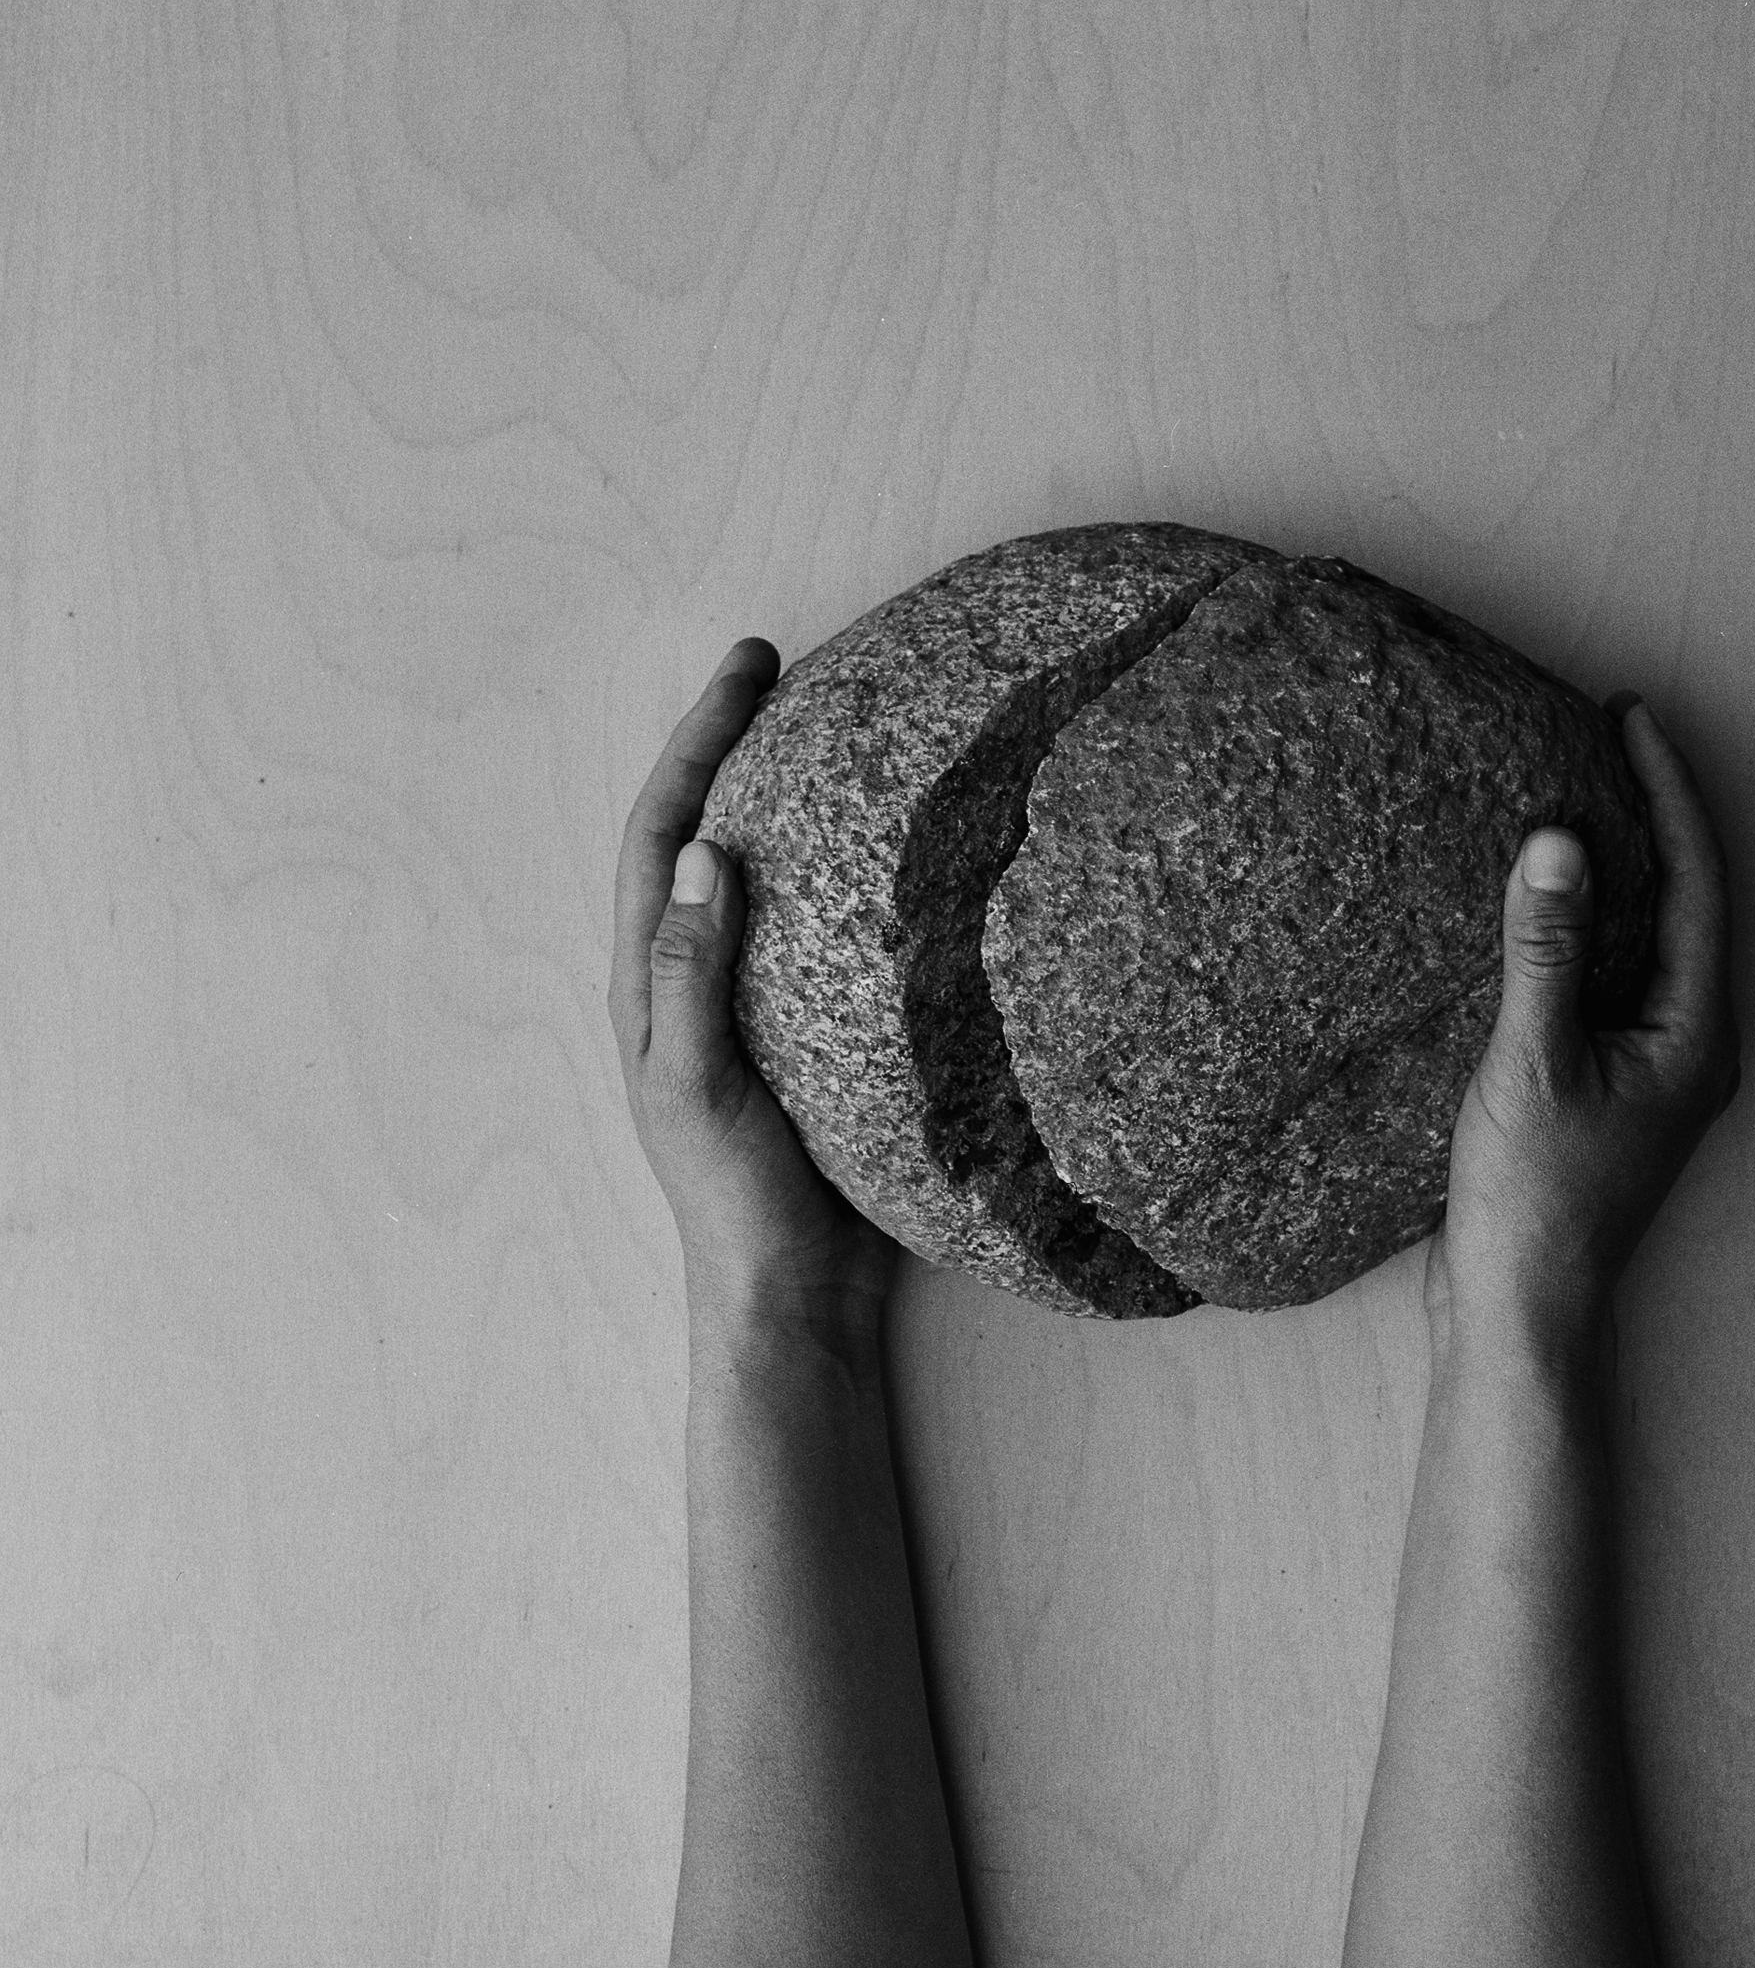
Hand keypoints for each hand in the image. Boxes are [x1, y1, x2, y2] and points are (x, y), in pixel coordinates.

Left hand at [609, 639, 897, 1341]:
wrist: (791, 1298)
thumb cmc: (735, 1205)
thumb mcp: (700, 1089)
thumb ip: (691, 979)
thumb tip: (702, 858)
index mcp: (649, 987)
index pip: (663, 836)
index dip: (699, 744)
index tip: (751, 669)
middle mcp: (691, 983)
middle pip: (704, 837)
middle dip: (735, 747)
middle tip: (788, 670)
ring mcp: (753, 1010)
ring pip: (762, 882)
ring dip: (787, 804)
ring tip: (837, 733)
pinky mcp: (810, 1041)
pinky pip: (819, 937)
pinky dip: (842, 881)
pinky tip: (893, 857)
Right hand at [1425, 694, 1740, 1356]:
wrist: (1519, 1311)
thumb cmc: (1534, 1202)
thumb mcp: (1531, 1062)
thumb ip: (1547, 951)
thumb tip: (1556, 843)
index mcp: (1696, 1034)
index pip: (1697, 882)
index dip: (1668, 793)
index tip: (1632, 720)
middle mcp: (1693, 1047)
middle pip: (1686, 904)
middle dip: (1649, 819)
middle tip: (1605, 741)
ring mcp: (1655, 1072)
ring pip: (1649, 943)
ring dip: (1616, 873)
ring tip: (1570, 801)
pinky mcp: (1611, 1091)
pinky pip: (1611, 983)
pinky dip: (1583, 932)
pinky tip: (1537, 911)